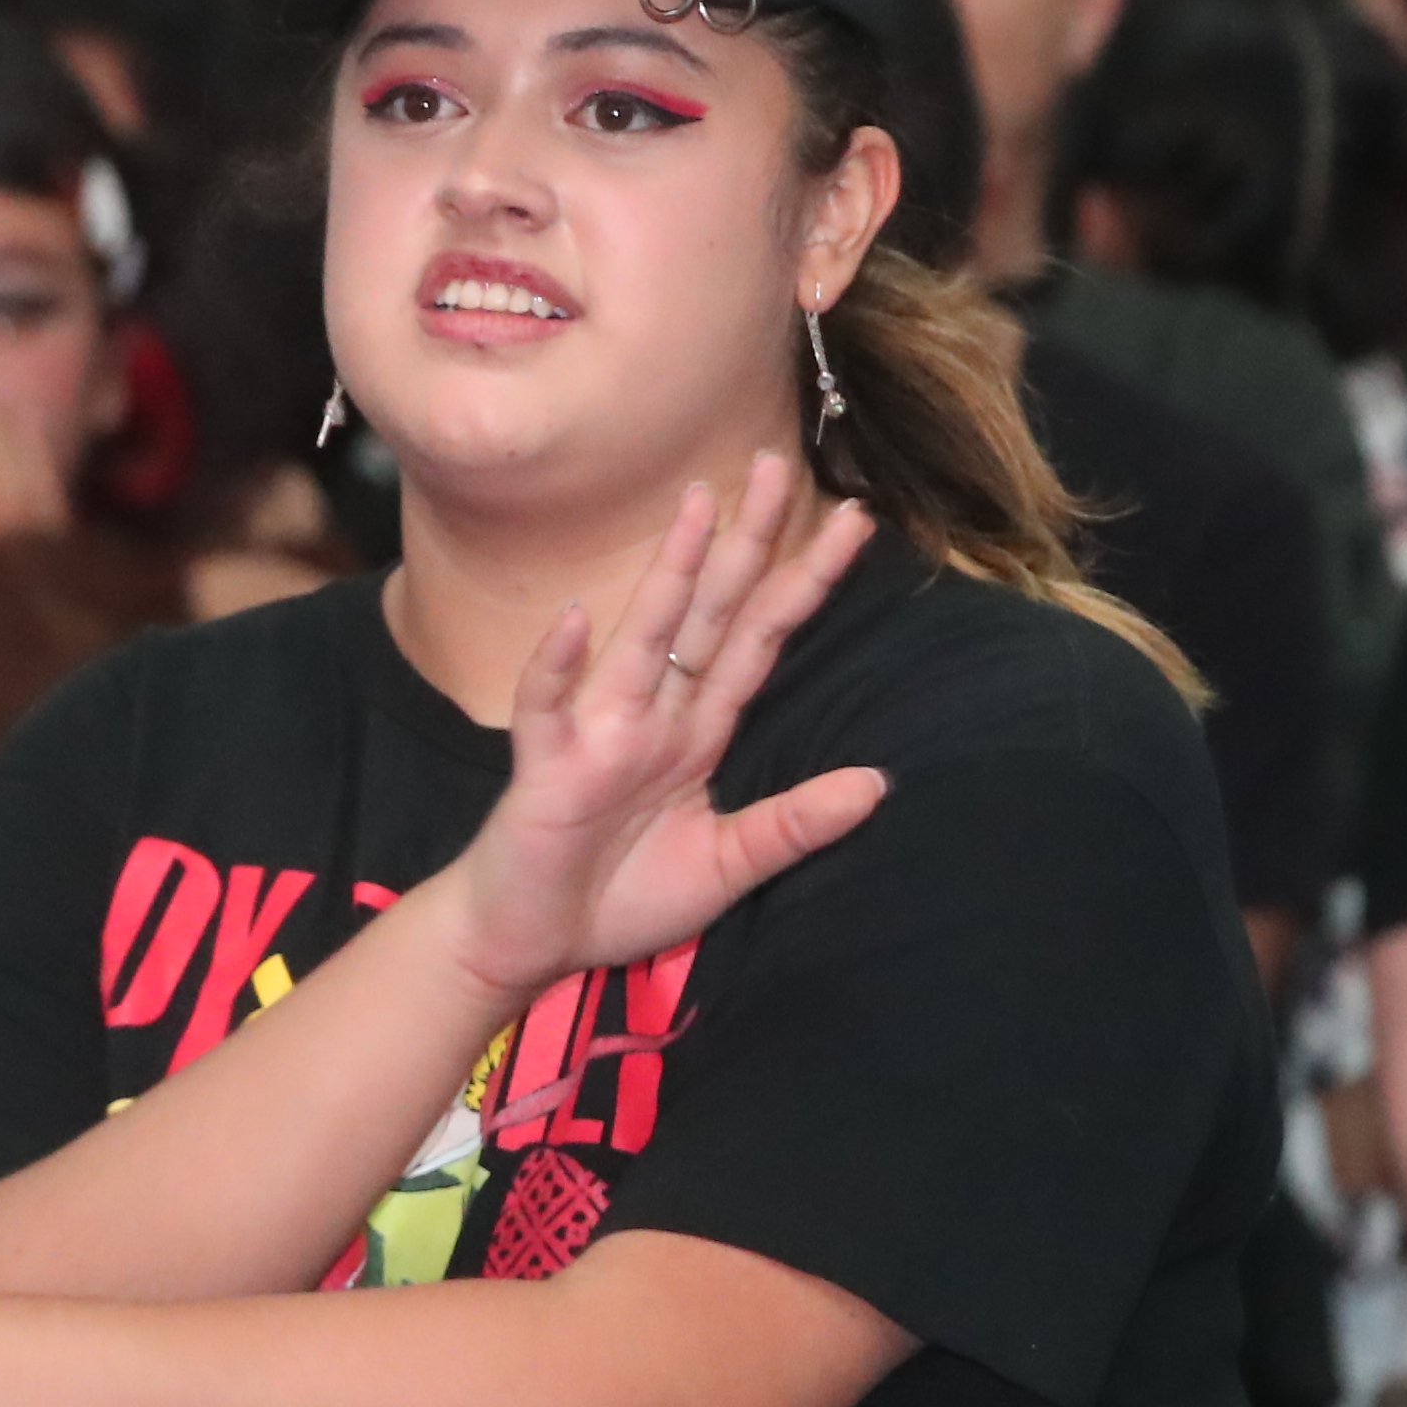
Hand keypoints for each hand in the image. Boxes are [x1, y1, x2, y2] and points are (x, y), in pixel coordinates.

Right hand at [433, 454, 887, 1004]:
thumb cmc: (617, 899)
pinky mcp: (546, 768)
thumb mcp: (726, 867)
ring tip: (697, 507)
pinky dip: (557, 665)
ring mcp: (598, 734)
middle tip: (776, 462)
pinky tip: (576, 618)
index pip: (760, 641)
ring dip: (668, 576)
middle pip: (710, 616)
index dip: (804, 582)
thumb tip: (878, 784)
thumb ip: (793, 825)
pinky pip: (548, 707)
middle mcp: (653, 717)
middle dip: (745, 543)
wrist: (527, 944)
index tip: (853, 521)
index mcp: (698, 733)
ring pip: (642, 640)